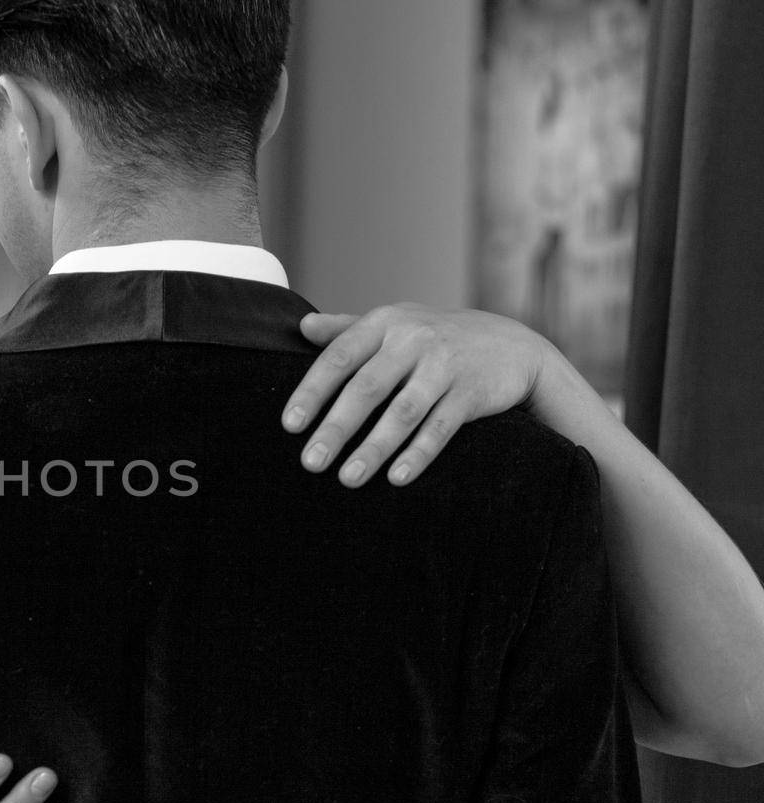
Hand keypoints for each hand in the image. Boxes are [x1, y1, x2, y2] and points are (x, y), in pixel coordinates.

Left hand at [281, 303, 550, 486]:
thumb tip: (301, 326)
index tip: (289, 425)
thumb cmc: (437, 338)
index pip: (339, 358)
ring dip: (374, 448)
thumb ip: (347, 328)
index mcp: (385, 324)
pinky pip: (441, 427)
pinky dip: (419, 453)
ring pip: (403, 412)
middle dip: (336, 428)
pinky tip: (397, 478)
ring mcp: (445, 366)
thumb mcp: (395, 323)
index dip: (312, 392)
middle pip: (367, 388)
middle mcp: (413, 340)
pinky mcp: (472, 392)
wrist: (513, 346)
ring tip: (348, 479)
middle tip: (310, 463)